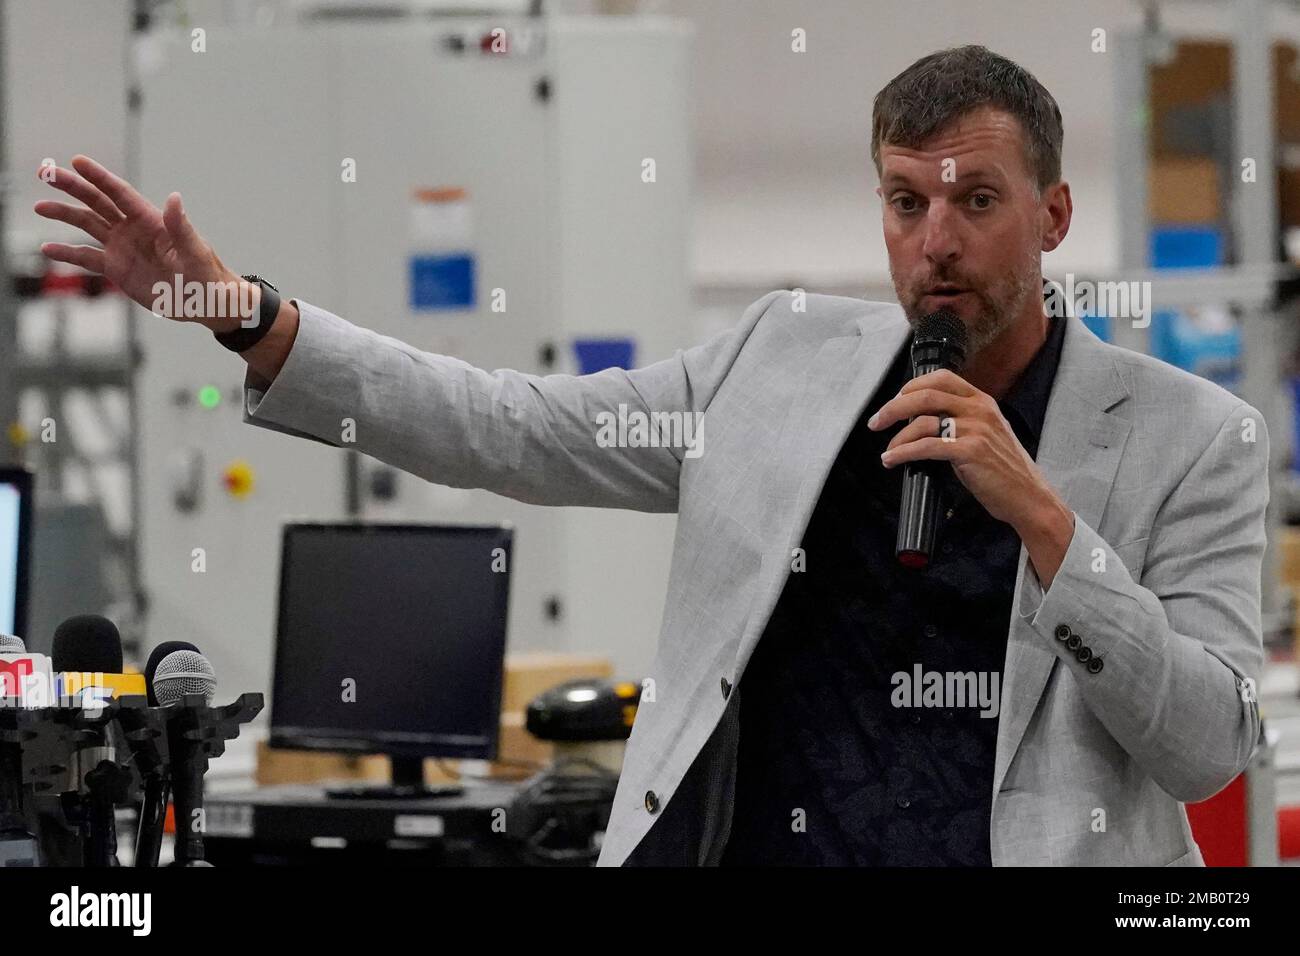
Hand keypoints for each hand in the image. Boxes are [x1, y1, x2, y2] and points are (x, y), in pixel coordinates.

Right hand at [34, 155, 241, 328]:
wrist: (206, 301)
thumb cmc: (207, 274)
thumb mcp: (195, 251)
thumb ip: (181, 227)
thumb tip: (174, 198)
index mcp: (151, 220)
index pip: (120, 193)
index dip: (99, 177)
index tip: (77, 161)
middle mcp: (132, 229)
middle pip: (97, 202)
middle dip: (72, 187)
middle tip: (46, 173)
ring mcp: (123, 247)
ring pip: (87, 225)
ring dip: (64, 215)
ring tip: (40, 207)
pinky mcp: (117, 268)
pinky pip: (87, 258)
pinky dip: (68, 253)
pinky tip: (48, 248)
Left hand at [867, 368, 1053, 528]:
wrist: (1028, 496)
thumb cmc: (1003, 469)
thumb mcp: (985, 434)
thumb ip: (960, 420)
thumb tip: (920, 420)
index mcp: (982, 401)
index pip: (942, 378)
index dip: (912, 386)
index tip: (894, 400)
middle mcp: (979, 410)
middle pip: (925, 396)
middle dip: (893, 408)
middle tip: (876, 422)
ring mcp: (976, 429)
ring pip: (923, 422)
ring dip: (897, 437)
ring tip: (888, 451)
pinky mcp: (970, 451)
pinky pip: (926, 446)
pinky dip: (903, 452)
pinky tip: (893, 459)